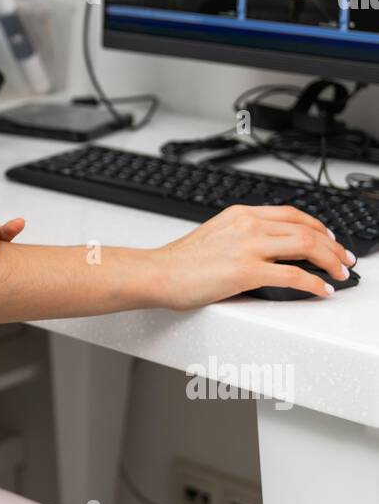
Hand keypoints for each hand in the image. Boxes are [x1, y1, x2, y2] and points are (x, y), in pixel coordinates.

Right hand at [149, 203, 356, 309]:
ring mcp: (249, 247)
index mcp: (241, 214)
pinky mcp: (247, 271)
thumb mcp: (215, 235)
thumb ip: (241, 236)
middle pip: (306, 229)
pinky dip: (314, 283)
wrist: (158, 272)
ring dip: (330, 261)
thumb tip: (265, 251)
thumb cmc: (180, 261)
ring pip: (307, 247)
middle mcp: (249, 225)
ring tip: (339, 273)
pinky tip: (321, 290)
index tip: (329, 238)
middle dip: (333, 245)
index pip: (292, 214)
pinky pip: (294, 276)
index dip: (318, 226)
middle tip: (345, 259)